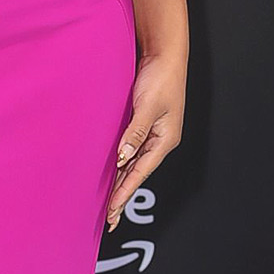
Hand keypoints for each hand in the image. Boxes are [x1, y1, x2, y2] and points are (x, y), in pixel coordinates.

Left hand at [106, 49, 185, 231]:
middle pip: (137, 173)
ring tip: (108, 202)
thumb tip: (122, 157)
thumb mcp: (147, 105)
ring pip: (132, 163)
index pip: (140, 173)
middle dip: (123, 194)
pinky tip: (112, 171)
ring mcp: (152, 132)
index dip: (124, 192)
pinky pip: (130, 148)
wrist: (165, 54)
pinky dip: (120, 162)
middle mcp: (159, 140)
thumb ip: (135, 132)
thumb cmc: (161, 77)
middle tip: (109, 219)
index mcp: (165, 140)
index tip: (112, 211)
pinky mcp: (143, 123)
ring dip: (120, 181)